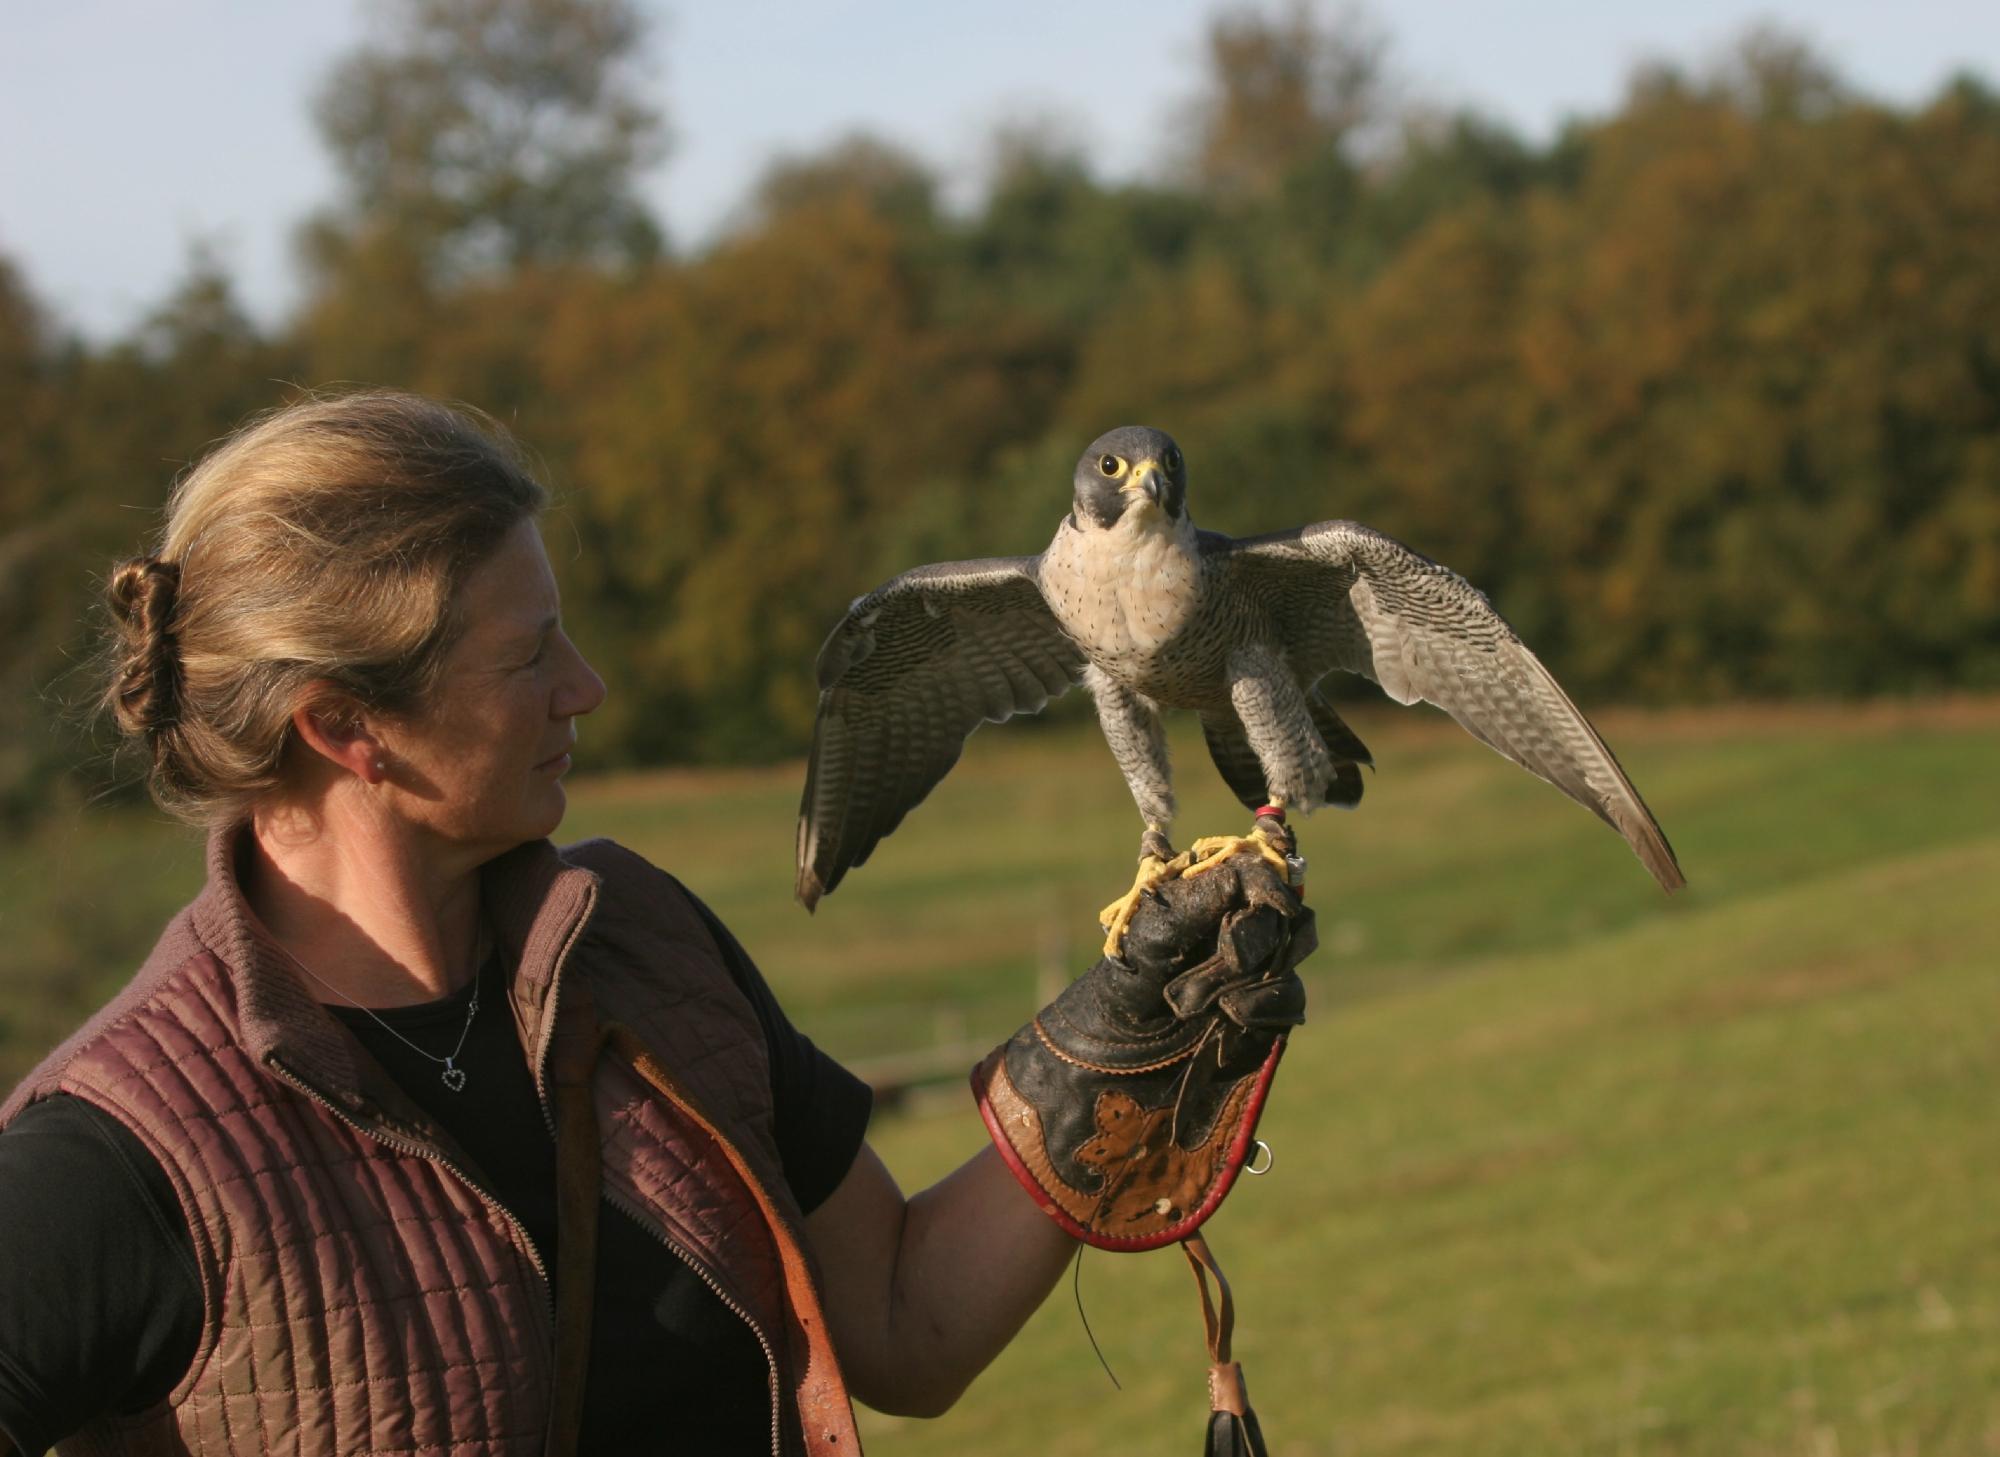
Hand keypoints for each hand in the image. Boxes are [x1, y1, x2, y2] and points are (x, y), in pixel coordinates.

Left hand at [972, 845, 1312, 1249]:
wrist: (1108, 1075)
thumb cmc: (1116, 995)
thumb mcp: (1150, 938)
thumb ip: (1201, 899)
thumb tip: (1254, 870)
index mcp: (1199, 896)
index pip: (1255, 868)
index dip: (1269, 880)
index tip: (1267, 900)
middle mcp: (1229, 926)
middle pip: (1283, 909)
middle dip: (1253, 936)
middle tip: (1226, 957)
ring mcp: (1251, 972)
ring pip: (1292, 952)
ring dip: (1251, 976)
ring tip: (1203, 1003)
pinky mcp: (1262, 1017)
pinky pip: (1289, 1000)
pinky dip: (1264, 1008)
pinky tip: (1228, 1021)